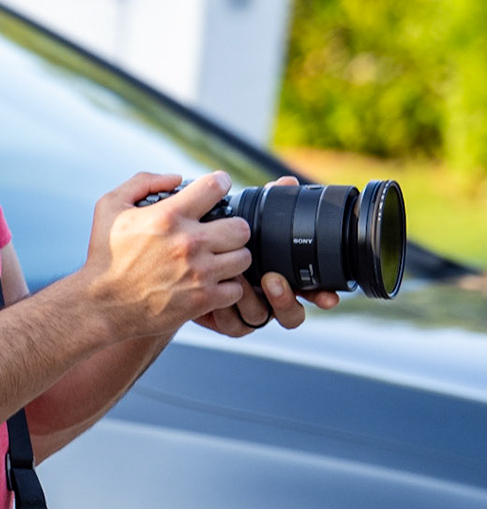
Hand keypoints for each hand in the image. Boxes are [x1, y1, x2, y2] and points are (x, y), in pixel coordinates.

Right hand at [81, 171, 252, 338]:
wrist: (102, 305)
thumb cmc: (105, 255)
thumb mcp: (109, 207)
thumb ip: (141, 182)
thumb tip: (176, 178)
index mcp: (168, 216)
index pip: (215, 187)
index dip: (219, 183)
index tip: (217, 189)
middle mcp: (189, 242)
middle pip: (241, 226)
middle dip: (230, 227)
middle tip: (218, 232)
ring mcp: (199, 273)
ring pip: (243, 257)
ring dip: (231, 257)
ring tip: (216, 259)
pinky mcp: (204, 299)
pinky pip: (237, 288)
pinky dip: (227, 286)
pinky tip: (211, 282)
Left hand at [196, 179, 339, 335]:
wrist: (180, 270)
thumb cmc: (219, 242)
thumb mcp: (242, 223)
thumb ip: (268, 206)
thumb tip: (287, 183)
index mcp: (281, 277)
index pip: (312, 291)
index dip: (323, 295)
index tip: (329, 296)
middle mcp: (268, 299)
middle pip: (292, 314)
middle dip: (285, 299)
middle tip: (271, 280)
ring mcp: (247, 312)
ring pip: (261, 318)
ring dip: (250, 300)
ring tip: (238, 280)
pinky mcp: (225, 321)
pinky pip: (234, 325)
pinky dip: (228, 312)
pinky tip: (220, 295)